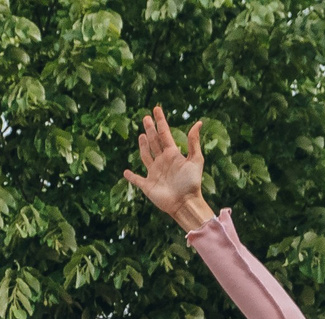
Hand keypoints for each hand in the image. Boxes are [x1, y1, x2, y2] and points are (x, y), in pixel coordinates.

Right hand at [124, 107, 211, 228]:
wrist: (185, 203)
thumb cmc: (192, 182)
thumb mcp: (196, 160)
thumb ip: (194, 142)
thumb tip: (199, 123)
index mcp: (173, 154)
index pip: (164, 133)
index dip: (160, 121)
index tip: (156, 109)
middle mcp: (162, 161)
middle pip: (154, 142)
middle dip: (150, 130)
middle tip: (145, 117)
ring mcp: (154, 173)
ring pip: (146, 156)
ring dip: (143, 146)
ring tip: (141, 135)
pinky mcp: (148, 185)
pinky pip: (137, 180)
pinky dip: (131, 176)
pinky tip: (125, 172)